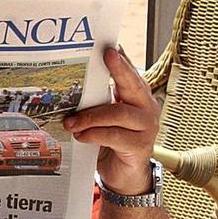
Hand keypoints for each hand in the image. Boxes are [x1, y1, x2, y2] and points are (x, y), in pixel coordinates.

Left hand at [63, 46, 157, 194]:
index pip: (129, 73)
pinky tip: (81, 136)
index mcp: (136, 97)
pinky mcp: (140, 146)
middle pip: (133, 84)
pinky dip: (94, 134)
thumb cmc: (111, 141)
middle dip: (119, 68)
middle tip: (106, 55)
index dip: (121, 58)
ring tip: (70, 122)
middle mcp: (146, 107)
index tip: (110, 44)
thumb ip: (97, 101)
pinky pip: (114, 135)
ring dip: (90, 116)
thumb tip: (71, 84)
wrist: (124, 174)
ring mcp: (146, 127)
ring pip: (118, 113)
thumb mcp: (104, 118)